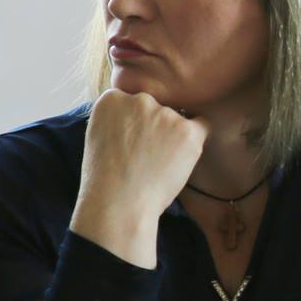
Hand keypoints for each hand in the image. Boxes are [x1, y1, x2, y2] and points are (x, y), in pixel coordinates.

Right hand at [69, 88, 207, 268]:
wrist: (118, 203)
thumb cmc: (105, 178)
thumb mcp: (98, 135)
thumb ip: (118, 117)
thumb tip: (139, 115)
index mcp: (112, 98)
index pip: (132, 100)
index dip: (134, 122)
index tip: (130, 140)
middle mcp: (140, 99)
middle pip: (157, 106)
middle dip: (154, 125)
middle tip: (146, 153)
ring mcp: (165, 114)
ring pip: (178, 118)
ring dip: (174, 135)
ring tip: (157, 162)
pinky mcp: (188, 130)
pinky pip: (202, 126)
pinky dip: (195, 140)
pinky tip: (180, 158)